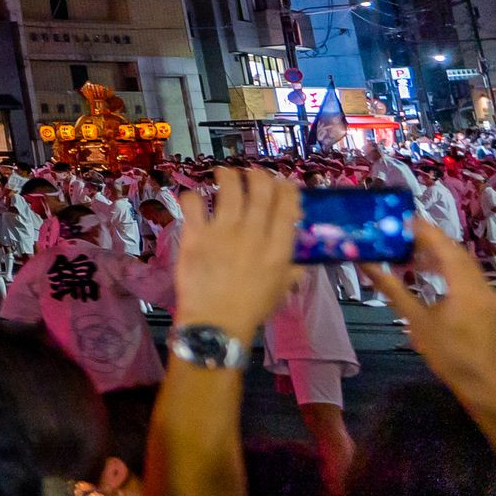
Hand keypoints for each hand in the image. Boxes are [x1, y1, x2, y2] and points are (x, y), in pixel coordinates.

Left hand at [174, 168, 298, 339]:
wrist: (216, 322)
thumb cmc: (251, 307)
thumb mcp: (282, 288)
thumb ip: (294, 269)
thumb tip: (303, 258)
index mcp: (278, 248)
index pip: (287, 206)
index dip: (286, 188)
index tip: (282, 181)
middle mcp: (253, 234)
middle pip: (260, 190)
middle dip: (258, 175)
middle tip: (251, 173)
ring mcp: (223, 232)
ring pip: (229, 189)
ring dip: (228, 175)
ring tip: (224, 173)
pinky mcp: (195, 235)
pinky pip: (193, 204)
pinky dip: (193, 196)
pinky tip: (195, 197)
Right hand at [371, 216, 495, 400]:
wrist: (485, 383)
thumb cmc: (449, 354)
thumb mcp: (417, 322)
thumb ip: (394, 290)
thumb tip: (368, 265)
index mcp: (465, 286)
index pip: (444, 247)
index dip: (424, 231)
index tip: (401, 219)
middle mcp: (482, 285)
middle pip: (456, 253)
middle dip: (431, 241)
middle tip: (402, 235)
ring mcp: (490, 296)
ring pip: (465, 265)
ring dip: (441, 256)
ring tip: (413, 255)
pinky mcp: (491, 306)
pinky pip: (470, 278)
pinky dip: (451, 271)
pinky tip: (434, 278)